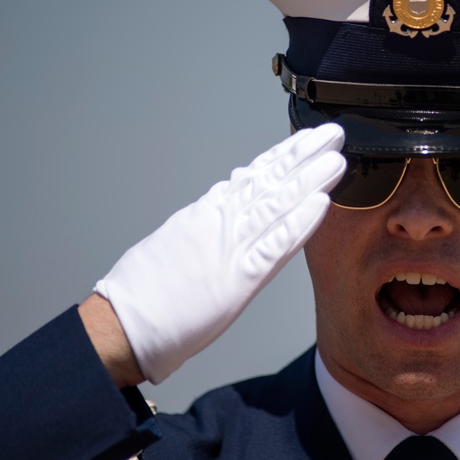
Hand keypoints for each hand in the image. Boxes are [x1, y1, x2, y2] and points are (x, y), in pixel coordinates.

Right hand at [94, 124, 345, 382]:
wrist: (123, 324)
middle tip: (332, 135)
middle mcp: (220, 222)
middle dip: (303, 156)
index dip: (281, 156)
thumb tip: (219, 206)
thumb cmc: (143, 292)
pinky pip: (275, 246)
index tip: (303, 140)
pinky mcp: (238, 278)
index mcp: (205, 215)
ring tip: (336, 159)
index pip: (251, 177)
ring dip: (310, 180)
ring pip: (277, 205)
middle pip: (269, 181)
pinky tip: (320, 203)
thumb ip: (202, 224)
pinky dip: (300, 223)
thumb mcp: (174, 243)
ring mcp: (230, 248)